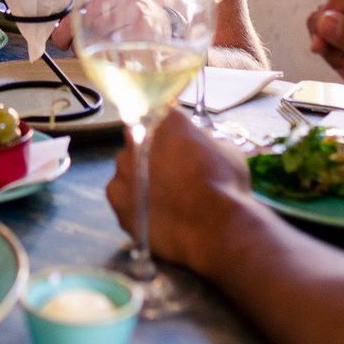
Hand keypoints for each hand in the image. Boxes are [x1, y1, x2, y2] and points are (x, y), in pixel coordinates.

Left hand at [105, 111, 253, 274]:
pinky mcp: (115, 195)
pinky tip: (152, 213)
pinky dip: (132, 201)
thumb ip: (205, 140)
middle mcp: (138, 137)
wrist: (214, 227)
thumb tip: (199, 143)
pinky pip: (121, 194)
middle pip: (140, 140)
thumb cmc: (225, 186)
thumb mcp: (227, 151)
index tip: (178, 144)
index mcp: (166, 119)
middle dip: (152, 153)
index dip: (171, 133)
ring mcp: (123, 166)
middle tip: (172, 173)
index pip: (162, 116)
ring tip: (163, 198)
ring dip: (140, 177)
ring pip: (128, 167)